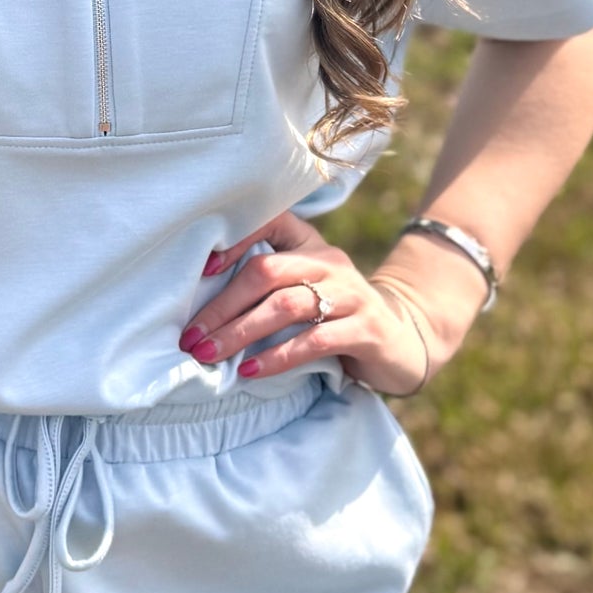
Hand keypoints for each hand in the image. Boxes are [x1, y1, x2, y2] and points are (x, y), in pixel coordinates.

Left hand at [179, 209, 434, 396]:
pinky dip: (278, 356)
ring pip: (287, 306)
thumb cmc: (333, 313)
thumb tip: (200, 303)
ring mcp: (350, 294)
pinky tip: (251, 370)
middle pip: (267, 272)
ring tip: (210, 354)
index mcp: (309, 244)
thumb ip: (267, 283)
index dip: (235, 239)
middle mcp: (329, 262)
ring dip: (241, 332)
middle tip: (191, 336)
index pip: (270, 222)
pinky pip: (315, 340)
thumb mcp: (304, 286)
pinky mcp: (365, 329)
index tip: (203, 268)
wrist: (401, 340)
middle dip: (223, 305)